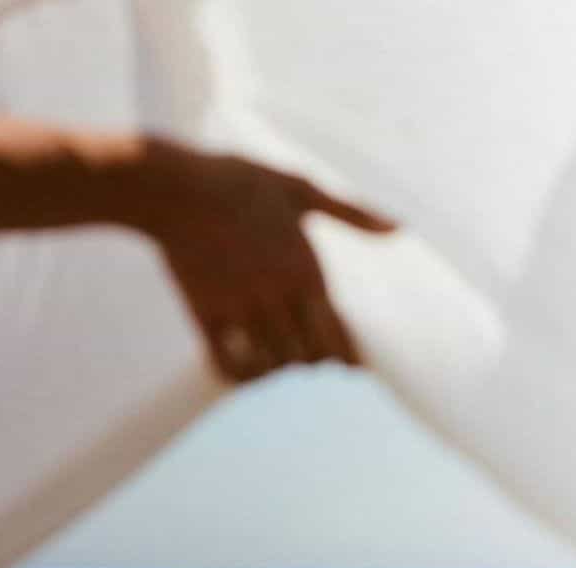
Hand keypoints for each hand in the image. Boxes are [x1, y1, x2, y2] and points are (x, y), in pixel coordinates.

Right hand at [128, 139, 394, 381]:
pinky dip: (240, 377)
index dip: (345, 357)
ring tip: (274, 359)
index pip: (337, 336)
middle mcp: (277, 296)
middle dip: (310, 360)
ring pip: (271, 365)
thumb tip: (400, 229)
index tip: (347, 364)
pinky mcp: (206, 317)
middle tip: (306, 355)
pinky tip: (243, 368)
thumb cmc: (239, 182)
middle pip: (306, 357)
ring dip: (276, 367)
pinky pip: (229, 366)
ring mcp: (240, 310)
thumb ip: (351, 213)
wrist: (174, 189)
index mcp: (305, 270)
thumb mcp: (300, 189)